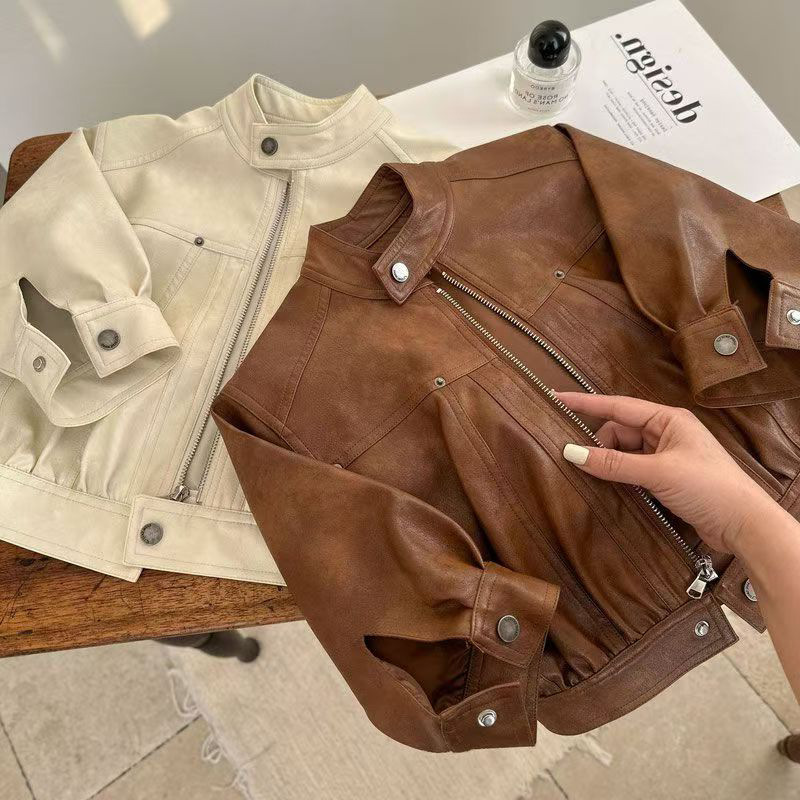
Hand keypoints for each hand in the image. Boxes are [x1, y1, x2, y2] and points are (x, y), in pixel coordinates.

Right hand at [557, 392, 777, 554]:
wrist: (743, 524)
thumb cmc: (708, 487)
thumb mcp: (657, 473)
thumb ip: (613, 463)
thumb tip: (572, 452)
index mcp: (668, 420)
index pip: (618, 406)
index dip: (586, 403)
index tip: (557, 399)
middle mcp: (666, 433)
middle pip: (618, 431)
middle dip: (599, 444)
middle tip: (580, 461)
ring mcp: (666, 456)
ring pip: (623, 452)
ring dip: (609, 462)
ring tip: (595, 477)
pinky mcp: (665, 477)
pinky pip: (631, 468)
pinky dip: (618, 475)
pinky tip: (608, 485)